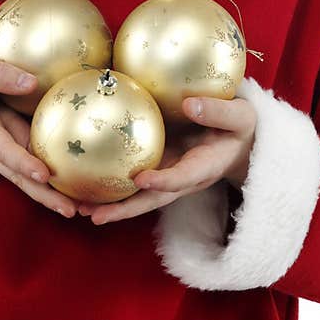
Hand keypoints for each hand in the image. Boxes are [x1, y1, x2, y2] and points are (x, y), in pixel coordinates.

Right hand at [0, 50, 79, 217]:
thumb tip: (32, 83)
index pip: (2, 148)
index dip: (22, 162)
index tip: (44, 175)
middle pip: (17, 175)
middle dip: (43, 195)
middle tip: (71, 211)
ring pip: (24, 177)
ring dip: (50, 194)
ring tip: (79, 209)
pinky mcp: (6, 147)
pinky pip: (28, 164)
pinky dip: (48, 180)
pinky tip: (72, 188)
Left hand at [78, 95, 255, 224]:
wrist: (241, 142)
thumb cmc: (241, 127)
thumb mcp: (240, 117)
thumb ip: (218, 112)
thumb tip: (189, 104)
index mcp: (204, 167)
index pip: (182, 177)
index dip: (163, 181)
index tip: (141, 179)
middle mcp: (183, 178)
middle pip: (152, 199)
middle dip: (124, 209)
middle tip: (93, 215)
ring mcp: (170, 175)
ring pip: (139, 195)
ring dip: (111, 204)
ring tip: (78, 208)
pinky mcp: (160, 166)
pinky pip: (134, 179)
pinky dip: (111, 185)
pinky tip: (84, 181)